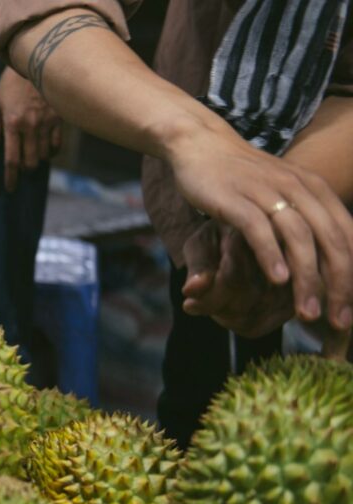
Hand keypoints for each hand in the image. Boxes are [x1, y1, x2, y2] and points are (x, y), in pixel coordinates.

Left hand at [0, 68, 61, 190]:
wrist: (37, 60)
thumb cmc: (11, 83)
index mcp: (11, 123)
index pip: (11, 159)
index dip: (10, 178)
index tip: (10, 189)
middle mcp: (30, 126)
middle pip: (30, 162)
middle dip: (25, 171)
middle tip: (22, 169)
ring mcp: (47, 123)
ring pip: (44, 156)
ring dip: (37, 161)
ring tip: (33, 157)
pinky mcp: (60, 118)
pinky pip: (57, 145)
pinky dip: (51, 152)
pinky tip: (46, 151)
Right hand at [167, 128, 352, 334]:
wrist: (202, 145)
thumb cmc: (241, 177)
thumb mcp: (282, 193)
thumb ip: (305, 220)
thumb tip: (327, 260)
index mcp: (316, 190)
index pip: (347, 238)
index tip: (349, 312)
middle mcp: (299, 189)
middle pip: (330, 242)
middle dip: (338, 286)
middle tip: (338, 322)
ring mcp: (267, 192)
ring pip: (299, 239)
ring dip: (307, 280)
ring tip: (307, 313)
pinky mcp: (236, 198)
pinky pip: (260, 230)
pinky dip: (271, 256)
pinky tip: (277, 280)